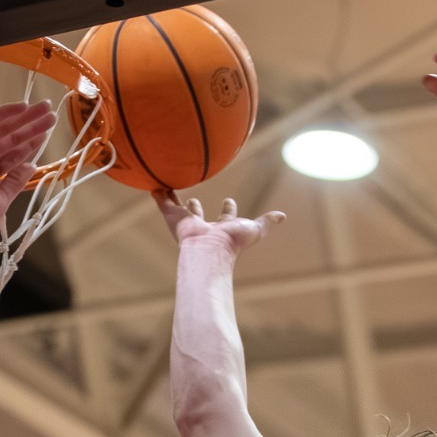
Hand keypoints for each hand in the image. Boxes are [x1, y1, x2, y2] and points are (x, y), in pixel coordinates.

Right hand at [0, 102, 56, 234]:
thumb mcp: (2, 197)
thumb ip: (16, 180)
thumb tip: (31, 166)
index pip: (13, 154)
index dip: (30, 143)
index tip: (46, 133)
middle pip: (10, 137)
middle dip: (30, 126)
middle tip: (50, 114)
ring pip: (1, 127)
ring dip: (23, 117)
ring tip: (44, 107)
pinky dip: (4, 113)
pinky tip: (22, 106)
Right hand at [154, 192, 285, 258]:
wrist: (208, 250)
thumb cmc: (233, 243)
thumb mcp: (255, 229)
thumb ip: (267, 222)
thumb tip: (283, 216)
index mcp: (221, 228)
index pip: (225, 216)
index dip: (228, 208)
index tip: (229, 200)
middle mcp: (203, 226)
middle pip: (198, 213)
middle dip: (196, 207)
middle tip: (193, 198)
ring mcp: (187, 222)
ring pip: (178, 208)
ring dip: (173, 199)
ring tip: (167, 190)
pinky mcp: (174, 218)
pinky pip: (163, 203)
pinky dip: (158, 196)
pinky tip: (153, 187)